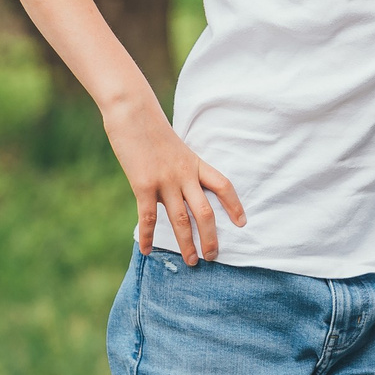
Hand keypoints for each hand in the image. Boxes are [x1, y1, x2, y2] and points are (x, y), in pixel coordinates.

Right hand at [102, 89, 244, 261]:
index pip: (222, 185)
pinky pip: (149, 217)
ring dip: (187, 243)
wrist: (132, 112)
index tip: (243, 223)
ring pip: (181, 219)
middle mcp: (184, 174)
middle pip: (205, 211)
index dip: (234, 205)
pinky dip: (148, 236)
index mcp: (195, 163)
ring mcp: (165, 180)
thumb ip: (180, 169)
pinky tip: (147, 251)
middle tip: (213, 256)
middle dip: (211, 236)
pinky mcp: (143, 185)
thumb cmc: (151, 129)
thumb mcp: (175, 148)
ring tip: (192, 262)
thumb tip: (178, 189)